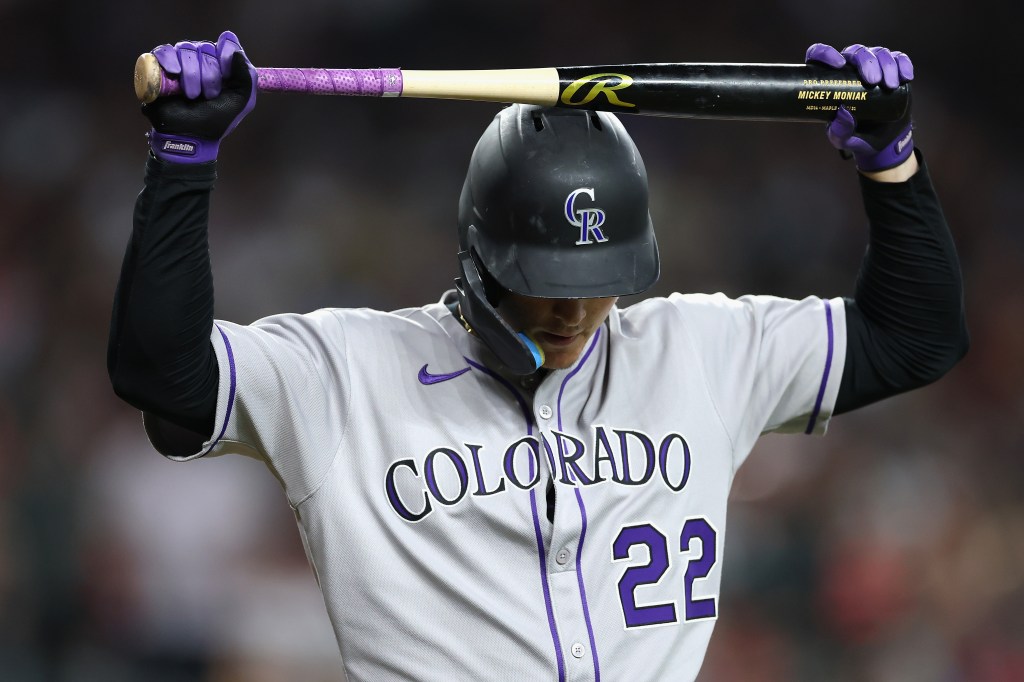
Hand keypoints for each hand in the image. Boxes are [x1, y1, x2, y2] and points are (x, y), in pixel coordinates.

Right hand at [142, 30, 256, 163]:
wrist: (188, 136)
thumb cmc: (215, 121)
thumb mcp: (241, 101)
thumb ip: (247, 77)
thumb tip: (236, 51)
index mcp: (221, 68)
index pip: (225, 45)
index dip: (225, 56)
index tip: (225, 76)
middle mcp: (200, 62)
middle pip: (205, 48)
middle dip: (209, 74)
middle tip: (208, 96)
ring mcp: (179, 64)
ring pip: (186, 49)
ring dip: (191, 73)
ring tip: (192, 96)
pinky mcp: (159, 68)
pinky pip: (163, 50)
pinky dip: (169, 59)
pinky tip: (174, 72)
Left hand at [805, 43, 913, 171]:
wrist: (885, 139)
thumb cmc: (858, 135)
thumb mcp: (843, 139)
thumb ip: (839, 131)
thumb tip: (842, 112)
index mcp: (832, 80)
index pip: (821, 56)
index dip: (826, 54)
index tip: (838, 65)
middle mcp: (852, 68)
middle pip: (855, 52)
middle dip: (866, 62)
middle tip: (873, 81)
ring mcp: (874, 67)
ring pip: (878, 53)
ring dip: (886, 65)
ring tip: (890, 86)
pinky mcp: (894, 69)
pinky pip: (899, 58)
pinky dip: (903, 64)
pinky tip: (905, 77)